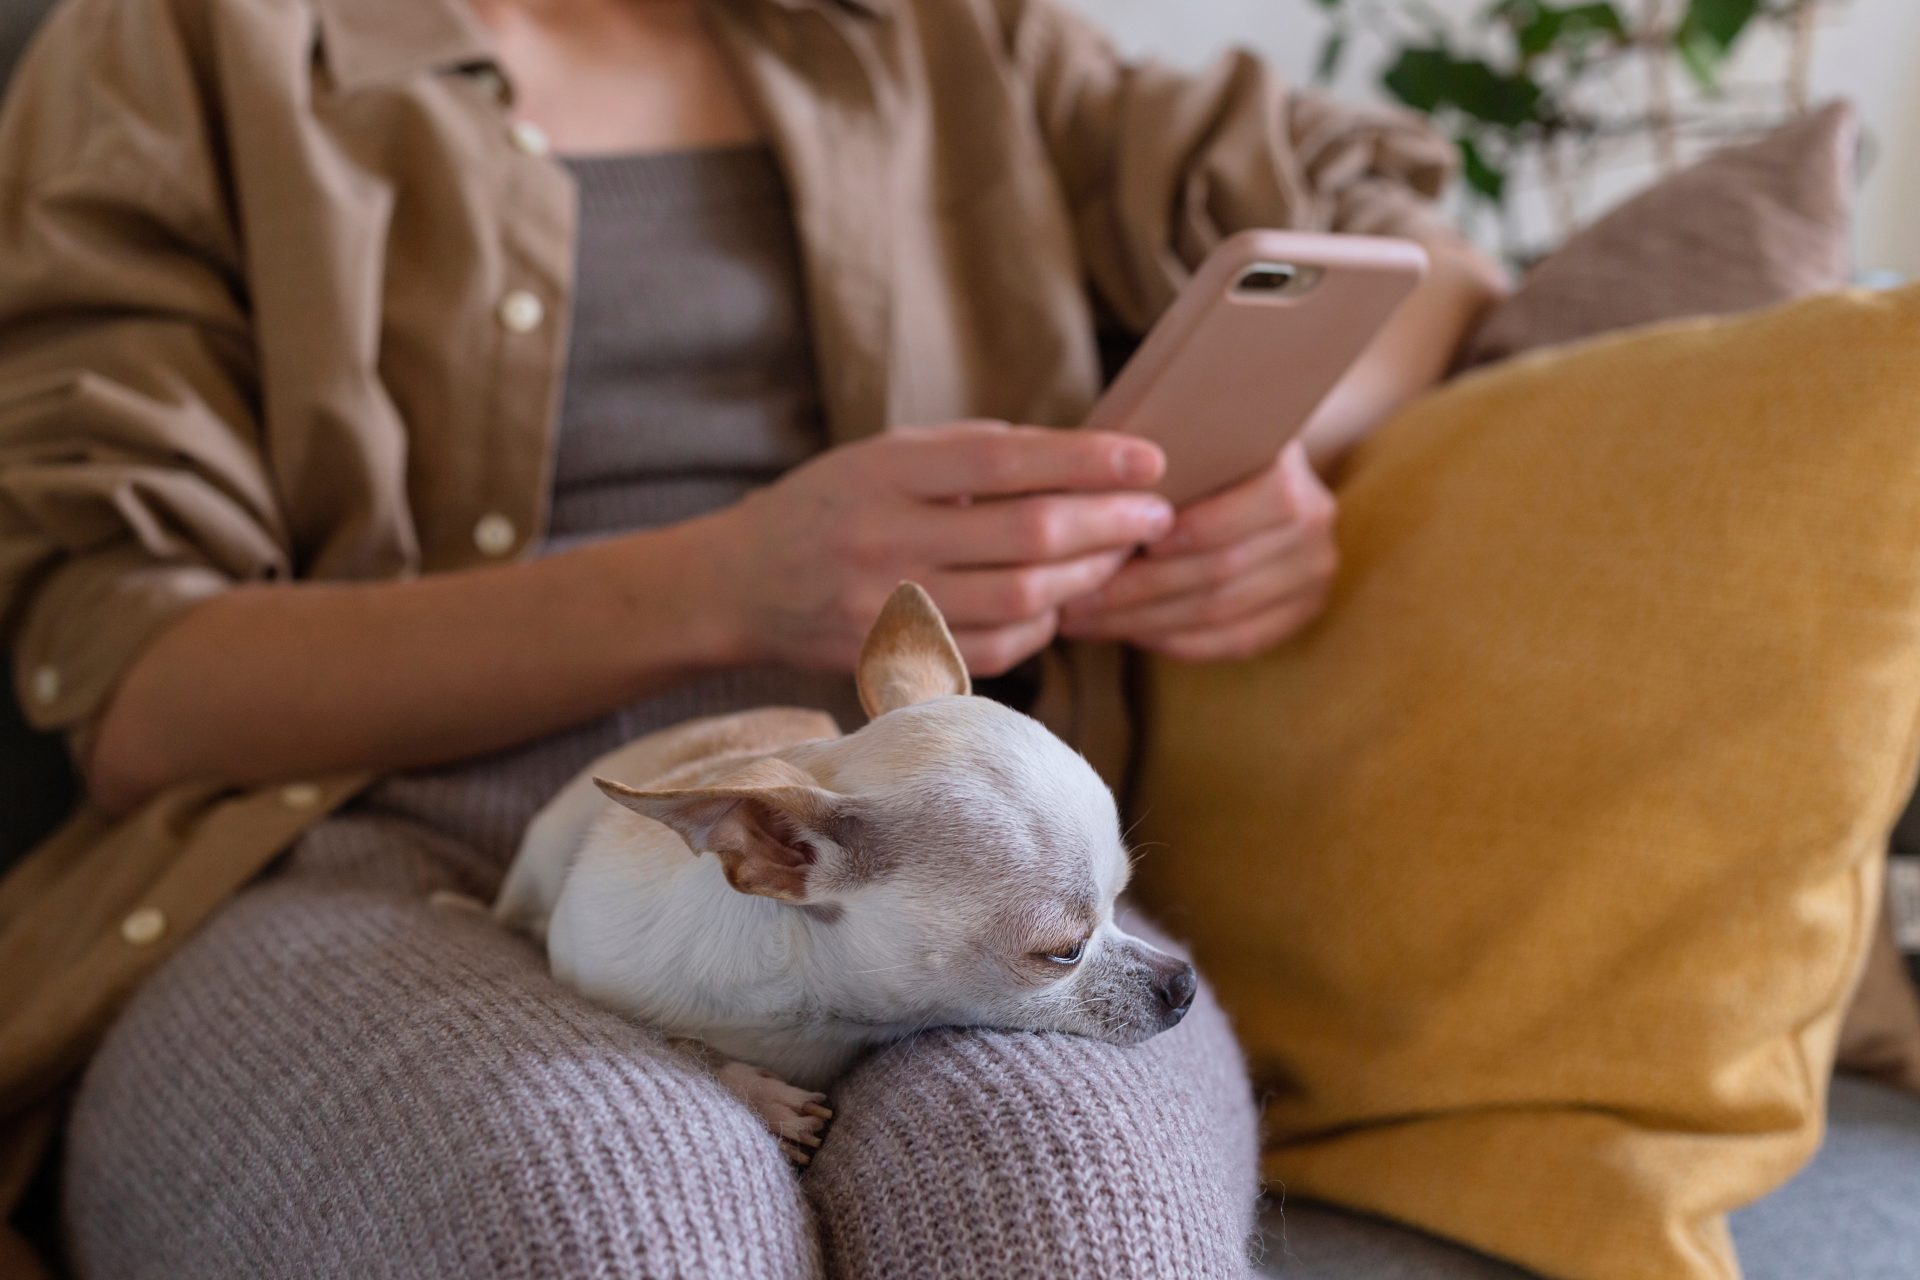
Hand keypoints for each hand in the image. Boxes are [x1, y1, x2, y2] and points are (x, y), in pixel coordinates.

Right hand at [699, 422, 1171, 674]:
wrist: (739, 585)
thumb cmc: (829, 504)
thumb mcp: (885, 454)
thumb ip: (973, 454)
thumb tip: (1084, 457)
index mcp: (885, 472)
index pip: (1005, 462)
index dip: (1087, 461)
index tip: (1150, 459)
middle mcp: (885, 540)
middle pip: (1028, 536)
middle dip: (1110, 525)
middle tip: (1157, 515)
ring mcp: (889, 610)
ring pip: (1023, 600)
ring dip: (1088, 577)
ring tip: (1121, 554)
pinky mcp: (895, 663)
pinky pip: (998, 650)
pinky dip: (1045, 625)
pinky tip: (1062, 599)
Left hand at [1057, 441, 1335, 661]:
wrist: (1247, 475)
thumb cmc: (1193, 451)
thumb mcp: (1182, 437)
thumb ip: (1157, 460)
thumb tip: (1088, 497)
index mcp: (1290, 467)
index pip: (1255, 502)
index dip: (1193, 528)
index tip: (1119, 541)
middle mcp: (1314, 520)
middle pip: (1224, 567)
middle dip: (1139, 589)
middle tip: (1074, 598)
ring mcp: (1313, 572)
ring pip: (1221, 612)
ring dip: (1144, 621)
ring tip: (1085, 620)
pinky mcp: (1301, 613)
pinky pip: (1232, 641)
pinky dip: (1174, 641)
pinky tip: (1127, 634)